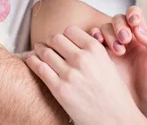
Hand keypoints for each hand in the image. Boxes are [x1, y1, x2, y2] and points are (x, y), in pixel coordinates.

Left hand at [24, 26, 146, 124]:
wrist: (116, 119)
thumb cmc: (113, 94)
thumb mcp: (108, 64)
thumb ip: (91, 50)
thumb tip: (71, 41)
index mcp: (95, 49)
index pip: (70, 30)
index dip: (64, 35)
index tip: (62, 41)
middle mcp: (82, 58)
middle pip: (55, 38)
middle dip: (50, 41)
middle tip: (47, 45)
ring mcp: (70, 74)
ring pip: (45, 51)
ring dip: (39, 49)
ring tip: (36, 51)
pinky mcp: (59, 89)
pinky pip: (40, 68)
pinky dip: (32, 61)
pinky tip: (30, 59)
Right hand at [91, 6, 146, 124]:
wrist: (140, 106)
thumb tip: (139, 28)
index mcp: (141, 35)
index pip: (134, 15)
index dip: (132, 14)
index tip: (134, 23)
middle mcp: (125, 37)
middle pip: (117, 19)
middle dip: (120, 26)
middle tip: (125, 40)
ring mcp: (110, 45)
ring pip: (104, 28)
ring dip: (108, 34)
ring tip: (117, 50)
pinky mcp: (98, 55)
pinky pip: (91, 40)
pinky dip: (93, 38)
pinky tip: (97, 45)